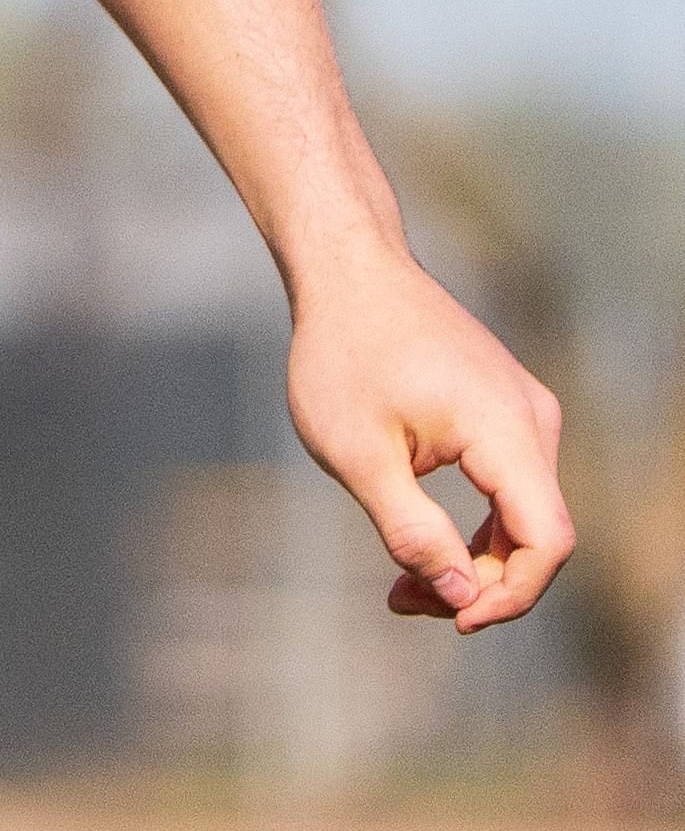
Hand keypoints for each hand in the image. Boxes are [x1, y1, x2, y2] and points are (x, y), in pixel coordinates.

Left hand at [283, 242, 570, 632]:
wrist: (347, 269)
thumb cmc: (341, 352)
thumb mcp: (357, 453)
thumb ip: (411, 530)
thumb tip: (462, 599)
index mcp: (507, 429)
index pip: (547, 539)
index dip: (510, 595)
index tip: (450, 620)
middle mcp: (533, 421)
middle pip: (536, 534)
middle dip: (480, 584)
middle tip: (403, 604)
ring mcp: (523, 414)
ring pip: (521, 514)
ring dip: (474, 559)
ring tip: (403, 587)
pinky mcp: (502, 411)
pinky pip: (506, 487)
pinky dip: (470, 523)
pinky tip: (419, 542)